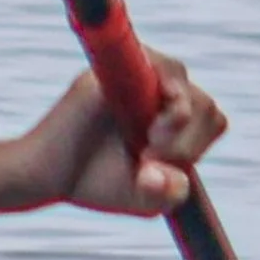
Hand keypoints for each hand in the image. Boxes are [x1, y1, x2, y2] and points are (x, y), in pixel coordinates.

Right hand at [6, 50, 227, 216]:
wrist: (48, 175)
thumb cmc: (97, 182)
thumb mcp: (145, 199)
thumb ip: (171, 192)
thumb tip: (170, 174)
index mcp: (171, 117)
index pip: (210, 118)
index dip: (198, 141)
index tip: (166, 165)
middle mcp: (155, 89)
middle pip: (203, 101)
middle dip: (185, 141)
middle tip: (150, 160)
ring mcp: (131, 73)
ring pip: (179, 77)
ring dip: (172, 122)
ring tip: (143, 149)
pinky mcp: (106, 68)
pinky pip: (145, 59)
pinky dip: (150, 85)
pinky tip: (137, 122)